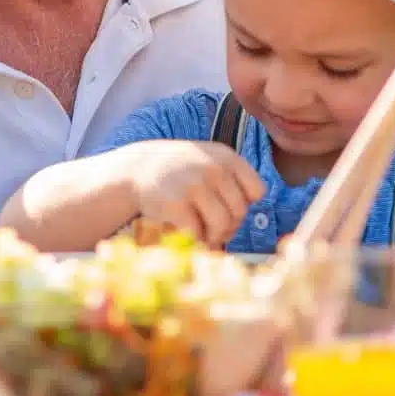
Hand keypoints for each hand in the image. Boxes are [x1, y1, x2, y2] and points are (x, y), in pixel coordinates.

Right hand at [123, 139, 264, 247]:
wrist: (137, 167)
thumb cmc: (179, 171)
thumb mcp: (208, 161)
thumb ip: (233, 182)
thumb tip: (244, 220)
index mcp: (226, 157)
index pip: (257, 191)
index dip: (243, 203)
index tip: (226, 205)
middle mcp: (213, 168)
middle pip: (240, 212)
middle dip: (228, 225)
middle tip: (212, 226)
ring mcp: (194, 185)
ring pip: (223, 225)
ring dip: (214, 236)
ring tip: (203, 234)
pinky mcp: (175, 203)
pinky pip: (197, 233)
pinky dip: (193, 238)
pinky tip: (186, 231)